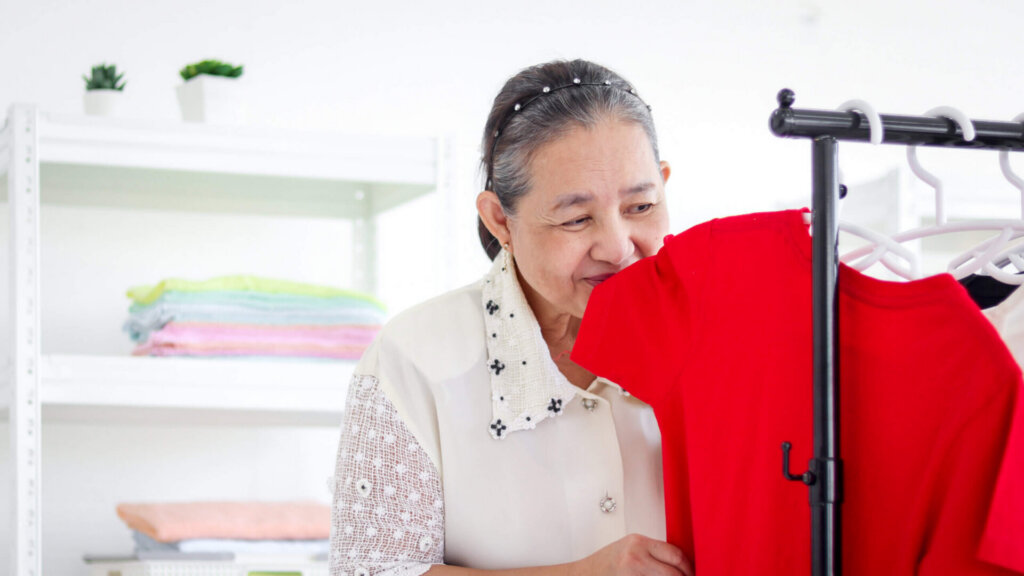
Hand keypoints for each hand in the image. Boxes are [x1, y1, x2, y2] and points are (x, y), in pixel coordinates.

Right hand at [571, 533, 693, 575]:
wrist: (584, 575)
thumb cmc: (607, 563)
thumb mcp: (631, 548)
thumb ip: (653, 552)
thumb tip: (680, 563)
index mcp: (639, 543)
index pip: (675, 554)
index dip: (689, 567)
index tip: (693, 573)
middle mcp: (636, 557)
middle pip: (673, 573)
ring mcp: (632, 574)